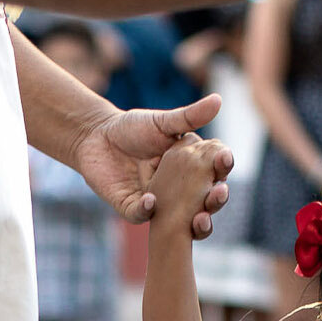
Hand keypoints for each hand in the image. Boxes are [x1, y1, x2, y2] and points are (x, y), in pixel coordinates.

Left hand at [72, 95, 231, 237]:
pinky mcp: (132, 208)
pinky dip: (147, 209)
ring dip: (191, 220)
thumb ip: (190, 117)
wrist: (96, 136)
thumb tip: (219, 100)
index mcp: (191, 168)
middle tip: (220, 194)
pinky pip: (142, 214)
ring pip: (179, 218)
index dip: (223, 168)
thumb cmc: (133, 128)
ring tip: (200, 216)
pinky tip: (151, 201)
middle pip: (204, 201)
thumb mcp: (163, 122)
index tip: (225, 161)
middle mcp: (179, 190)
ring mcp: (157, 202)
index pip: (215, 171)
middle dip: (216, 200)